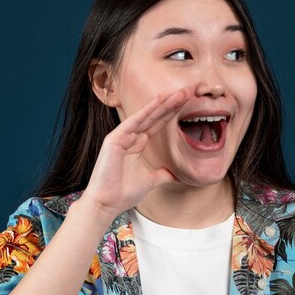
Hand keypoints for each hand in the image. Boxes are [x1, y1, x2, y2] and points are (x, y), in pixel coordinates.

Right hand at [80, 89, 188, 219]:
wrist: (108, 204)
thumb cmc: (124, 193)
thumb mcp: (151, 181)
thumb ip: (163, 174)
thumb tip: (176, 175)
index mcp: (138, 145)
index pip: (158, 124)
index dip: (171, 113)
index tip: (186, 103)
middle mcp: (130, 138)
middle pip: (154, 117)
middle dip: (170, 104)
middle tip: (187, 91)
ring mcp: (122, 137)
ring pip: (146, 116)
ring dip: (162, 104)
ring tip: (178, 93)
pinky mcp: (114, 140)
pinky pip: (133, 122)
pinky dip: (146, 111)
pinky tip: (158, 101)